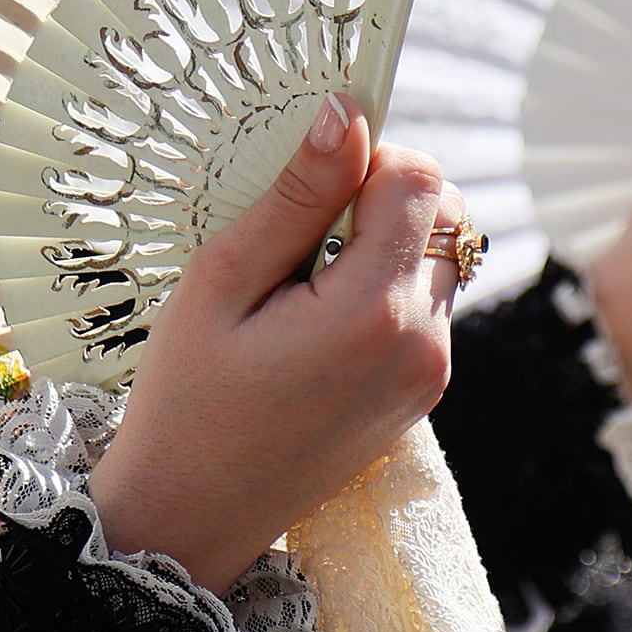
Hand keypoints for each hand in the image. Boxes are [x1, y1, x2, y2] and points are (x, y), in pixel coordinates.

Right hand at [91, 93, 460, 588]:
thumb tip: (346, 113)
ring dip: (385, 245)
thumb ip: (296, 197)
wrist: (191, 518)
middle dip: (382, 198)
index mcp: (374, 312)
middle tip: (298, 237)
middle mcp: (423, 343)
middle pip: (446, 211)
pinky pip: (426, 304)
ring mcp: (430, 373)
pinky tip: (316, 322)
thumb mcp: (221, 283)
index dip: (368, 159)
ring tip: (302, 287)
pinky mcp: (423, 392)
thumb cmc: (185, 400)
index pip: (423, 178)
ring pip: (440, 256)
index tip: (306, 184)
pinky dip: (384, 289)